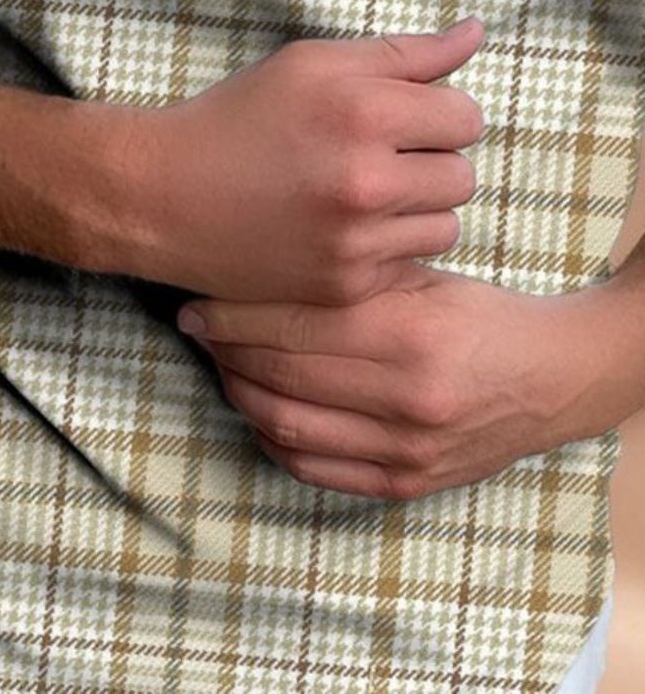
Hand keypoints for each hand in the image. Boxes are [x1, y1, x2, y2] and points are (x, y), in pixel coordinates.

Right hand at [110, 16, 485, 304]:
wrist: (162, 196)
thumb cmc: (237, 118)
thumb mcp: (312, 64)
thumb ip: (404, 52)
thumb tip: (477, 30)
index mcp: (363, 110)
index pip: (465, 116)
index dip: (437, 114)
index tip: (401, 118)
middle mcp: (367, 179)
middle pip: (462, 175)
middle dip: (429, 161)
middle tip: (376, 156)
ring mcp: (356, 240)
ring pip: (444, 225)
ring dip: (415, 209)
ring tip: (359, 193)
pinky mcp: (344, 285)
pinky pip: (408, 264)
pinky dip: (384, 246)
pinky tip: (339, 228)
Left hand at [175, 262, 616, 500]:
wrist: (549, 380)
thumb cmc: (478, 315)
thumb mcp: (423, 277)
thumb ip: (351, 274)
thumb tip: (261, 261)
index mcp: (409, 334)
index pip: (294, 325)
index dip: (233, 315)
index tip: (197, 302)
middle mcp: (406, 398)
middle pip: (281, 375)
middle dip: (224, 350)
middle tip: (196, 327)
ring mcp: (404, 450)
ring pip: (285, 427)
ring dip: (238, 393)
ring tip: (219, 362)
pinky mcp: (403, 484)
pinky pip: (311, 469)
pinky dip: (270, 438)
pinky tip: (255, 407)